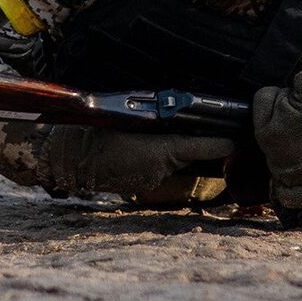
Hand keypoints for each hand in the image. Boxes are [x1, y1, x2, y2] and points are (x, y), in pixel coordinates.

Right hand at [48, 125, 233, 196]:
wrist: (66, 159)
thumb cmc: (93, 134)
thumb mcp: (125, 117)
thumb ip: (155, 117)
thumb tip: (176, 113)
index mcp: (159, 153)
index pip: (198, 147)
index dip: (219, 144)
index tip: (235, 140)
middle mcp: (158, 172)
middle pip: (186, 155)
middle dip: (193, 144)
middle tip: (201, 129)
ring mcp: (148, 182)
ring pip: (170, 163)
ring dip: (170, 152)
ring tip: (159, 136)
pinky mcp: (138, 187)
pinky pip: (155, 171)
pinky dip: (154, 160)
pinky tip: (139, 149)